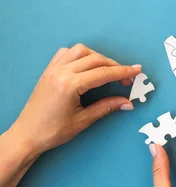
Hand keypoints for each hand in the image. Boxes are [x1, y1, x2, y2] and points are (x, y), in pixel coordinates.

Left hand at [10, 43, 141, 155]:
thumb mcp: (83, 120)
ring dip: (98, 57)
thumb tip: (127, 103)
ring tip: (107, 70)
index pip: (103, 73)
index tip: (138, 70)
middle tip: (127, 78)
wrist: (26, 135)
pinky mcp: (48, 70)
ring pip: (81, 51)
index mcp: (70, 85)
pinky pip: (66, 53)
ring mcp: (53, 69)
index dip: (123, 71)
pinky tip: (87, 66)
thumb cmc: (52, 131)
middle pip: (95, 59)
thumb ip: (106, 107)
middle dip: (115, 66)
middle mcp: (61, 72)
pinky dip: (80, 55)